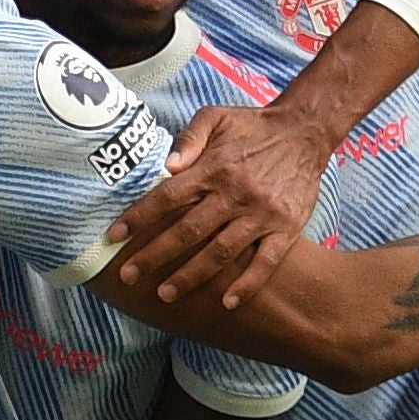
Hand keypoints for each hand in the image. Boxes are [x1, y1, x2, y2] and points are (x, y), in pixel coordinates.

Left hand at [108, 105, 328, 308]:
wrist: (305, 131)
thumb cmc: (253, 126)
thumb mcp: (217, 117)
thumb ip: (189, 138)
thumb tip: (168, 165)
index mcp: (214, 168)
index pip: (167, 196)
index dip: (138, 217)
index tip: (113, 237)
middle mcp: (235, 193)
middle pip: (187, 231)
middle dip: (154, 256)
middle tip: (128, 276)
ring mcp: (261, 213)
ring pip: (221, 252)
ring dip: (191, 275)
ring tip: (166, 294)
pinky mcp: (286, 228)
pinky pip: (266, 262)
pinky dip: (248, 284)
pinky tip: (228, 302)